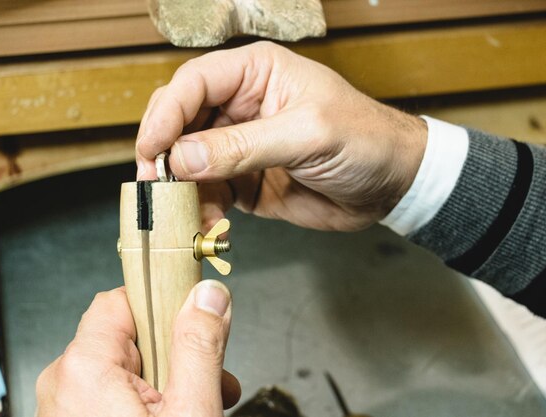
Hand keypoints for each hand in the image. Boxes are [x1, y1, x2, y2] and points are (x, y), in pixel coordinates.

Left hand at [36, 281, 238, 416]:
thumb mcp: (190, 410)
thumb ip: (200, 346)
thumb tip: (208, 297)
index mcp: (84, 368)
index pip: (121, 299)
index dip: (164, 305)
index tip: (193, 315)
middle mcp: (65, 383)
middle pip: (130, 335)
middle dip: (176, 353)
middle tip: (209, 377)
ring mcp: (66, 407)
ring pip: (126, 368)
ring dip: (167, 380)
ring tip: (197, 404)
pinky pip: (112, 394)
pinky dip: (146, 401)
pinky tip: (174, 414)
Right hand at [136, 41, 426, 231]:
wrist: (392, 185)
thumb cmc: (364, 139)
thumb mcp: (307, 135)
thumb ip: (243, 145)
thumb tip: (182, 157)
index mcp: (256, 74)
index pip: (193, 83)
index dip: (166, 114)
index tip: (153, 149)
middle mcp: (240, 106)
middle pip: (181, 122)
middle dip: (165, 153)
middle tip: (156, 184)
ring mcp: (240, 146)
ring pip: (189, 162)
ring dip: (181, 188)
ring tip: (182, 212)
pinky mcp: (245, 181)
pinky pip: (209, 192)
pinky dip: (201, 209)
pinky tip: (207, 223)